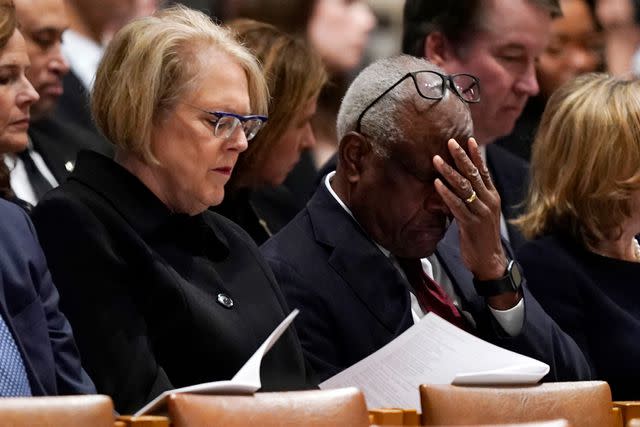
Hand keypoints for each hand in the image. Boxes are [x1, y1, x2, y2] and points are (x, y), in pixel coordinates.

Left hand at [433, 138, 506, 280]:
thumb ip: (473, 197)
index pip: (484, 171)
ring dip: (449, 172)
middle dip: (461, 157)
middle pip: (474, 174)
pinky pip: (457, 205)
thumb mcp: (481, 213)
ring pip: (464, 187)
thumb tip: (459, 183)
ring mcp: (481, 212)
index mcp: (492, 197)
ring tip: (436, 160)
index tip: (468, 140)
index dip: (476, 155)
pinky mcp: (471, 224)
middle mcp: (489, 201)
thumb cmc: (482, 236)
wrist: (490, 260)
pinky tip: (437, 184)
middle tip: (450, 142)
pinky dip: (446, 193)